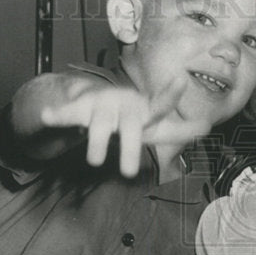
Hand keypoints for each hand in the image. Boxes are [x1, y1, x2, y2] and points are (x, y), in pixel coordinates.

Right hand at [40, 76, 211, 176]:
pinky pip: (67, 113)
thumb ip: (177, 129)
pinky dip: (56, 115)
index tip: (180, 81)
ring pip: (100, 126)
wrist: (89, 98)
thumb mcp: (151, 124)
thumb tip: (208, 127)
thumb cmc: (129, 116)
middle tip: (128, 173)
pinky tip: (48, 115)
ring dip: (96, 145)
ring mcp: (102, 105)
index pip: (159, 107)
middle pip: (129, 128)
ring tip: (93, 162)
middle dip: (129, 148)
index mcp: (143, 111)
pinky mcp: (79, 108)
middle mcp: (124, 105)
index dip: (170, 96)